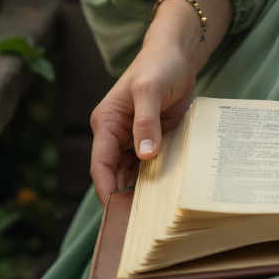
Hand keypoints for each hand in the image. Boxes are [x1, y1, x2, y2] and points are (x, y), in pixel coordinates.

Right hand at [89, 38, 196, 204]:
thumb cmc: (158, 66)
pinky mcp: (151, 140)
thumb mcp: (150, 91)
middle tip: (139, 223)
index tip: (117, 213)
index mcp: (106, 123)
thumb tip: (145, 156)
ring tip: (153, 215)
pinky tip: (165, 195)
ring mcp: (133, 139)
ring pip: (132, 173)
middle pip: (115, 174)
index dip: (107, 189)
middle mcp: (115, 134)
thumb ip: (146, 122)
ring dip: (141, 190)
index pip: (101, 164)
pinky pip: (150, 165)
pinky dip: (155, 179)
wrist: (176, 55)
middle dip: (124, 196)